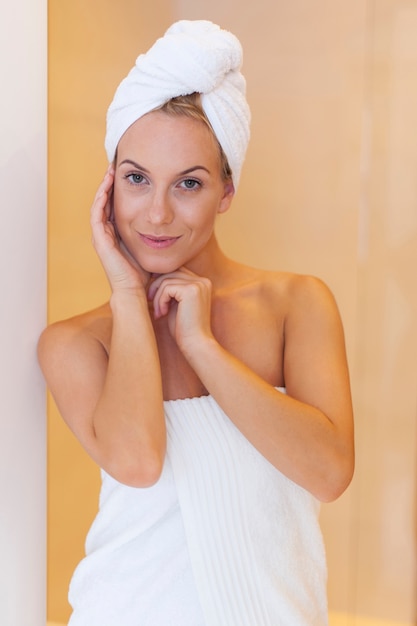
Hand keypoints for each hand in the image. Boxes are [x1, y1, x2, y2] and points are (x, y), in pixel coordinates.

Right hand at [91, 167, 149, 292]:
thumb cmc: (145, 273)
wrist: (135, 291)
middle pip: (106, 202)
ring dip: (103, 187)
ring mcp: (101, 236)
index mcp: (117, 234)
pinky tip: (107, 186)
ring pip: (99, 205)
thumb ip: (157, 234)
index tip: (129, 174)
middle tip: (116, 166)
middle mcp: (106, 234)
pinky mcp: (99, 240)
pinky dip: (100, 199)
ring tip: (110, 171)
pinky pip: (96, 214)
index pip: (116, 206)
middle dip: (110, 184)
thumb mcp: (153, 247)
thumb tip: (174, 222)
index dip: (120, 190)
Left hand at [147, 267, 213, 352]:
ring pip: (166, 280)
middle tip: (150, 301)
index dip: (161, 280)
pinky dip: (160, 301)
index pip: (177, 271)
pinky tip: (162, 314)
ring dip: (158, 296)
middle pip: (171, 272)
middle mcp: (203, 281)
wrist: (195, 344)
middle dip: (156, 286)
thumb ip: (171, 288)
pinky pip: (167, 288)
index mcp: (202, 283)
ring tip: (158, 312)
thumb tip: (153, 273)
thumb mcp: (176, 303)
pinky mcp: (191, 290)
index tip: (152, 295)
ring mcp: (198, 284)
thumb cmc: (184, 328)